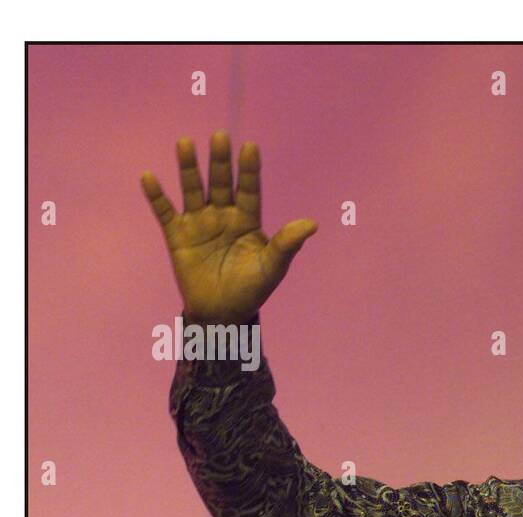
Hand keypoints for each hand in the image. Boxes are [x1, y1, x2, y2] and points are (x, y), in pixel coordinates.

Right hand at [141, 131, 316, 323]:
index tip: (250, 147)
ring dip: (189, 168)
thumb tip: (312, 224)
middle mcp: (223, 215)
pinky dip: (157, 196)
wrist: (223, 313)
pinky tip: (149, 177)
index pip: (249, 190)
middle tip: (220, 137)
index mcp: (248, 220)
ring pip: (193, 189)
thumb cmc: (252, 289)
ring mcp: (199, 223)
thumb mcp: (273, 267)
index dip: (249, 170)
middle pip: (221, 183)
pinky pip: (165, 212)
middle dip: (220, 161)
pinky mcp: (177, 235)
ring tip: (185, 143)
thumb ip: (288, 244)